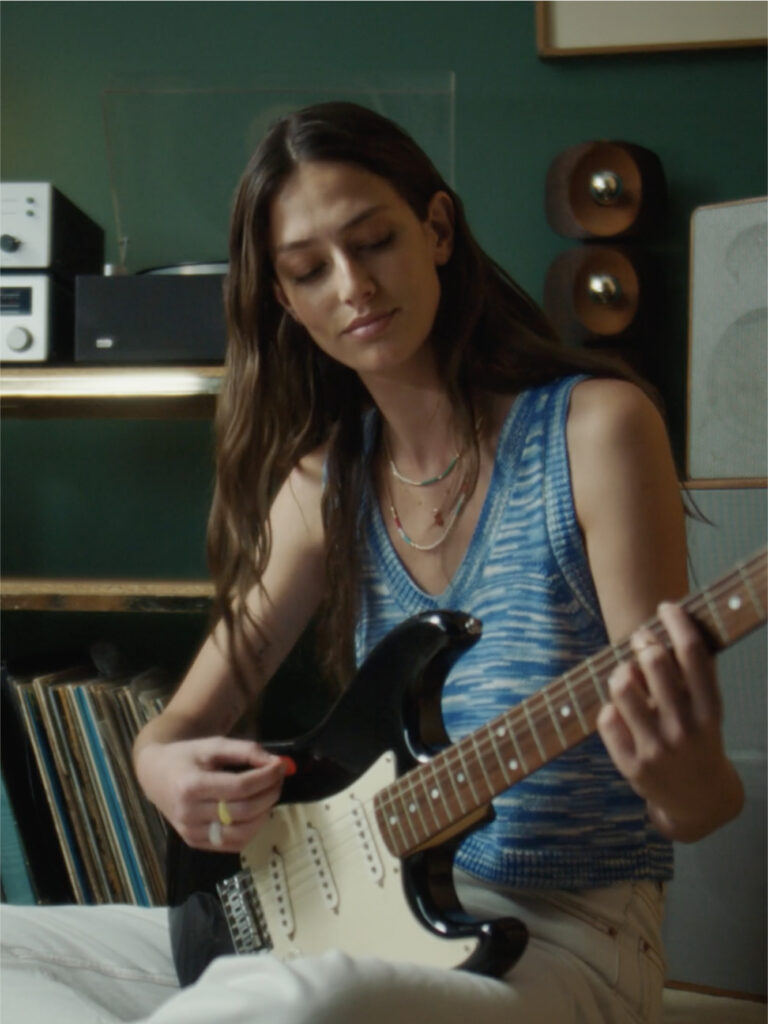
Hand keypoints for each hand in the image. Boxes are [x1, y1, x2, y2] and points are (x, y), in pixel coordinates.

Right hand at [135, 736, 289, 851]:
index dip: (265, 777)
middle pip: (243, 811)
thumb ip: (244, 750)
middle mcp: (189, 814)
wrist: (155, 774)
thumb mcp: (212, 744)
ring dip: (264, 814)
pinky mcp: (195, 843)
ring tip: (268, 795)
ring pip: (241, 833)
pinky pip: (233, 844)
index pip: (239, 787)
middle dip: (269, 794)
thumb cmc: (186, 756)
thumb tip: (274, 762)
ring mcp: (191, 833)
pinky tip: (256, 812)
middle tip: (278, 779)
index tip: (280, 765)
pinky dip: (251, 829)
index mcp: (191, 786)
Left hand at [597, 602, 743, 842]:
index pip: (693, 654)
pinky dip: (610, 708)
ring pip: (622, 686)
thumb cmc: (700, 743)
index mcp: (709, 712)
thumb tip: (673, 628)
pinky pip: (607, 718)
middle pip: (654, 663)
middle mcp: (684, 729)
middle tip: (641, 637)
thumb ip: (694, 677)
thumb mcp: (708, 712)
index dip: (678, 622)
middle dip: (644, 641)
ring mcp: (656, 749)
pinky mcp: (631, 765)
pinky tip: (620, 710)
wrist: (699, 802)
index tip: (667, 607)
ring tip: (626, 673)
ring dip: (621, 671)